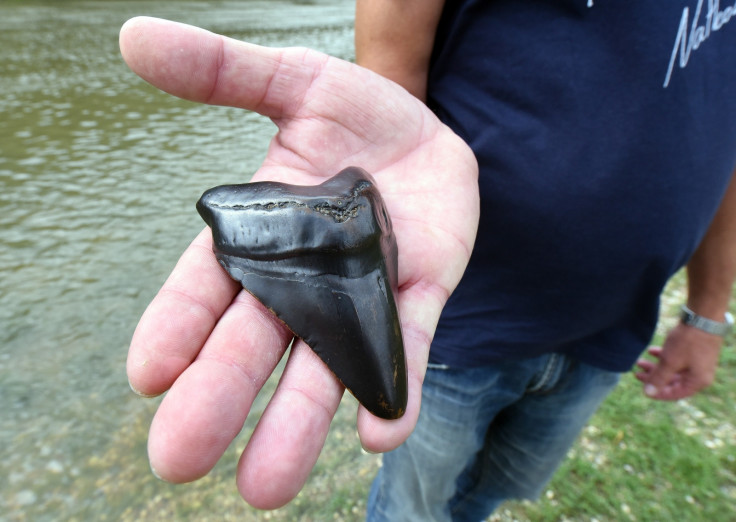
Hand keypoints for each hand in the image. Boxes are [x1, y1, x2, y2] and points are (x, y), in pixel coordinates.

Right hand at [120, 17, 478, 508]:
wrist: (428, 131)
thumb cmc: (353, 115)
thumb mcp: (292, 82)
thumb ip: (222, 71)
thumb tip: (135, 39)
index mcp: (259, 237)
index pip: (206, 288)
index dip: (177, 327)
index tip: (148, 374)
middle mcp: (300, 280)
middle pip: (253, 343)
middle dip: (219, 397)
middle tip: (178, 460)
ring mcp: (359, 294)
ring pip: (322, 365)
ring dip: (297, 422)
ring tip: (265, 485)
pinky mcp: (417, 295)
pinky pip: (402, 348)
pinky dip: (391, 390)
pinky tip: (379, 432)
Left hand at [634, 323, 721, 400]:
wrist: (702, 318)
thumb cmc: (688, 342)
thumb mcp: (670, 362)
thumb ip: (658, 378)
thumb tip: (648, 393)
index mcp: (697, 382)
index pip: (674, 394)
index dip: (657, 393)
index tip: (642, 389)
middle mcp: (699, 375)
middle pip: (672, 382)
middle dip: (653, 377)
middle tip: (637, 373)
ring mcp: (697, 363)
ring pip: (672, 370)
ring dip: (656, 366)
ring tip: (639, 361)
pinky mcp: (694, 353)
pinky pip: (676, 359)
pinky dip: (663, 356)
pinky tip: (651, 350)